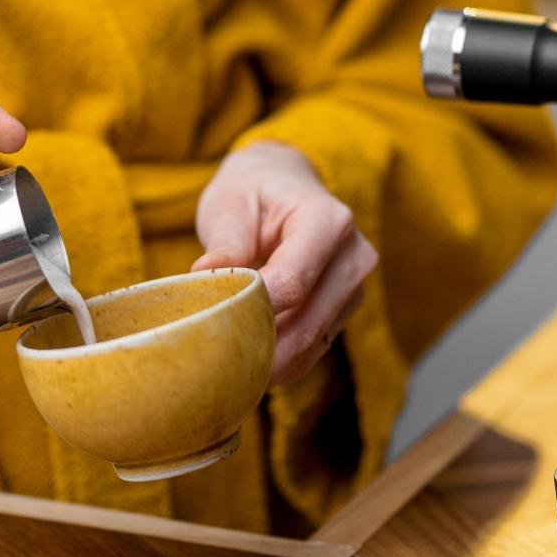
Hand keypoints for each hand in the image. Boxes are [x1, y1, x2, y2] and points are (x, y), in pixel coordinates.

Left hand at [192, 142, 376, 385]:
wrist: (283, 185)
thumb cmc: (253, 191)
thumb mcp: (231, 205)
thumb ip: (225, 244)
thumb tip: (202, 278)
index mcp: (328, 220)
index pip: (294, 283)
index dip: (253, 311)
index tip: (210, 325)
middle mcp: (353, 256)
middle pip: (307, 324)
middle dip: (257, 349)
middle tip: (210, 367)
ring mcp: (354, 286)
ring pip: (311, 344)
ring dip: (267, 363)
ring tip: (222, 371)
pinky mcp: (344, 309)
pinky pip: (313, 348)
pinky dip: (279, 361)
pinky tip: (245, 365)